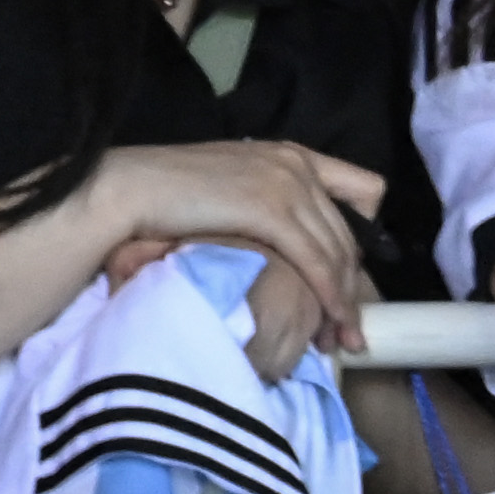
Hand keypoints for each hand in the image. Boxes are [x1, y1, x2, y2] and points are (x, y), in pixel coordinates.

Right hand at [97, 138, 384, 357]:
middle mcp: (296, 164)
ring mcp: (286, 184)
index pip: (362, 189)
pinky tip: (328, 323)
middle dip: (354, 285)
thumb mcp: (232, 187)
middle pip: (350, 235)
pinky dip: (329, 298)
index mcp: (289, 153)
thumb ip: (263, 200)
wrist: (129, 188)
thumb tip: (283, 243)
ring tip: (339, 340)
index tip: (349, 269)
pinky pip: (317, 263)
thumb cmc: (166, 192)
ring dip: (344, 303)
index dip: (365, 231)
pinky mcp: (272, 210)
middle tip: (346, 327)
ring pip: (339, 254)